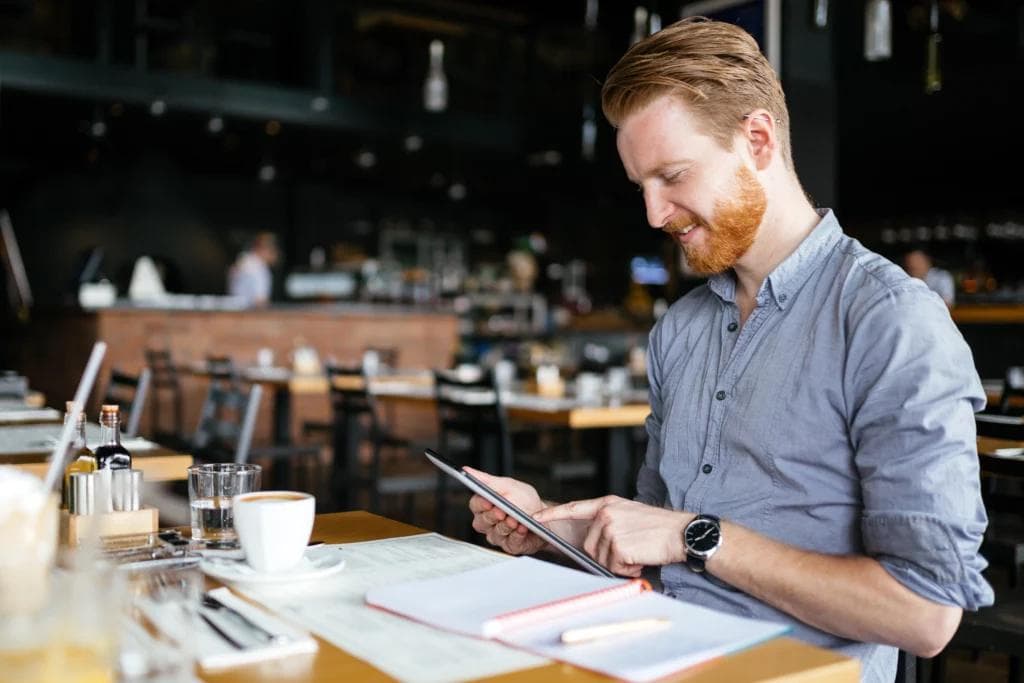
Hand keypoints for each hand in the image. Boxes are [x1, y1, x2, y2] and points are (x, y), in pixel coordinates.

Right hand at [466, 468, 547, 555]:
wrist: (544, 516)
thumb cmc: (523, 500)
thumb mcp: (506, 485)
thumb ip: (486, 480)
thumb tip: (466, 470)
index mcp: (485, 506)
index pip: (475, 505)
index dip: (481, 504)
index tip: (488, 501)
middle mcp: (488, 523)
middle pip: (482, 522)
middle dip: (492, 516)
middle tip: (502, 511)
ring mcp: (498, 535)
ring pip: (495, 533)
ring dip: (506, 525)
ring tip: (515, 519)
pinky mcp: (510, 545)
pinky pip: (510, 542)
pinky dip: (517, 535)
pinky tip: (522, 528)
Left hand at [534, 496, 690, 576]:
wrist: (682, 532)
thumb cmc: (659, 527)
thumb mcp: (630, 515)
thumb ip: (609, 522)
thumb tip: (594, 543)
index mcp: (607, 504)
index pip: (574, 508)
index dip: (553, 514)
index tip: (535, 519)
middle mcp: (606, 514)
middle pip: (589, 545)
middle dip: (608, 555)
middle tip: (630, 550)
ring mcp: (611, 528)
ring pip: (601, 557)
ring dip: (619, 563)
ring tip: (638, 552)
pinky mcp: (618, 545)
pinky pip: (614, 566)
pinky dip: (628, 568)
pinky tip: (641, 558)